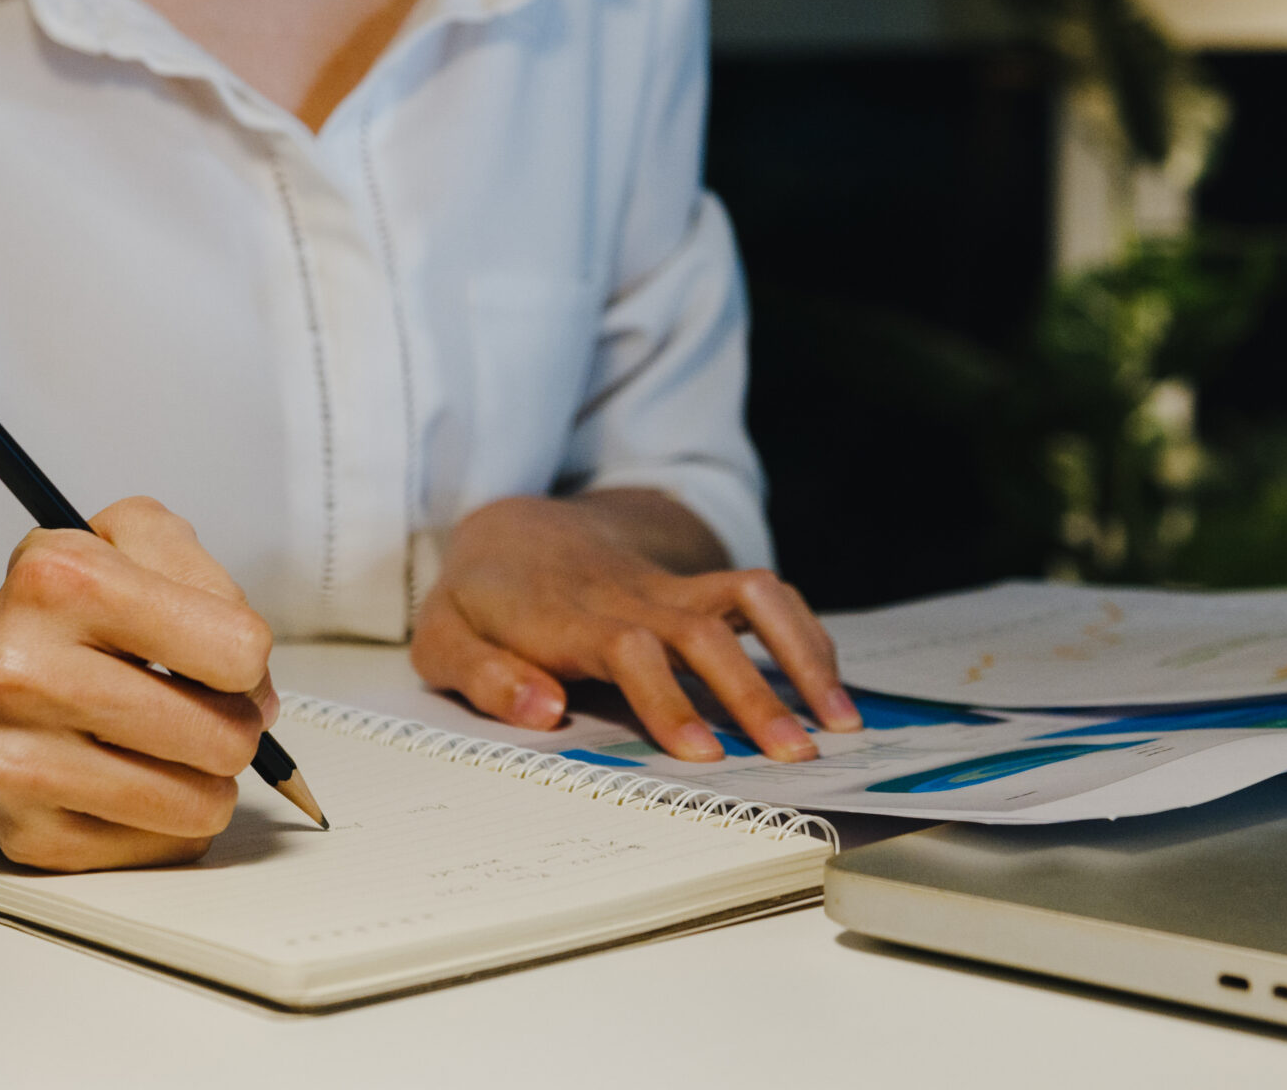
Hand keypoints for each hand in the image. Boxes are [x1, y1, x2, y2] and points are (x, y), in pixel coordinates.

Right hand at [0, 497, 273, 870]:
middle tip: (197, 707)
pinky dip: (166, 818)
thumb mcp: (121, 540)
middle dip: (235, 725)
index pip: (236, 649)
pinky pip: (166, 846)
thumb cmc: (52, 621)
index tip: (218, 660)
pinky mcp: (28, 836)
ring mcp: (18, 764)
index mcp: (58, 582)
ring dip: (206, 778)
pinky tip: (127, 779)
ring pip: (202, 804)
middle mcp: (24, 672)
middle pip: (227, 737)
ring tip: (167, 746)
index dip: (247, 659)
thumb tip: (257, 686)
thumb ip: (208, 578)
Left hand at [410, 495, 860, 762]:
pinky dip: (803, 633)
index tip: (704, 755)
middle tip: (796, 756)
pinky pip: (762, 595)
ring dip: (800, 654)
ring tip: (842, 721)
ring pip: (749, 601)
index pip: (629, 651)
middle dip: (754, 694)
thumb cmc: (479, 600)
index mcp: (567, 619)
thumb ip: (484, 676)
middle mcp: (631, 598)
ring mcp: (671, 587)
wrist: (515, 529)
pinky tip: (831, 685)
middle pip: (703, 633)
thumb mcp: (444, 640)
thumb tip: (544, 711)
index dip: (668, 700)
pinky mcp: (697, 585)